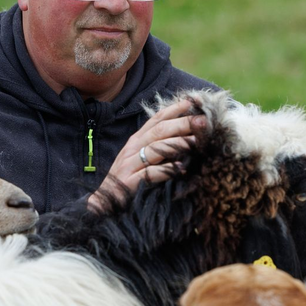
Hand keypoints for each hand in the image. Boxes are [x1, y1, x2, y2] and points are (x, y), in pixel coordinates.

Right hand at [88, 99, 207, 210]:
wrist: (103, 203)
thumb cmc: (126, 179)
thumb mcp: (140, 158)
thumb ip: (157, 147)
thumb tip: (184, 138)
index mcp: (136, 140)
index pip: (156, 120)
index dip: (173, 110)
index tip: (191, 102)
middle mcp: (133, 149)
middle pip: (159, 131)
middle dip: (181, 124)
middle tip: (202, 120)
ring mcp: (130, 165)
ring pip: (156, 148)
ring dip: (177, 143)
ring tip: (195, 141)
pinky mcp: (130, 182)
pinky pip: (150, 173)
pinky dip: (166, 170)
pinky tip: (180, 169)